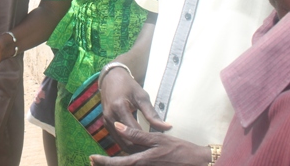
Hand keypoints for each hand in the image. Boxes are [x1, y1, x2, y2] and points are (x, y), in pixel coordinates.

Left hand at [90, 122, 211, 165]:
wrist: (198, 162)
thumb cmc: (179, 149)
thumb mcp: (158, 138)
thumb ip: (137, 134)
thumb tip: (118, 126)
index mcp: (142, 159)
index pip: (118, 163)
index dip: (103, 161)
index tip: (92, 158)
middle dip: (107, 165)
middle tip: (94, 162)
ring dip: (117, 165)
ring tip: (105, 162)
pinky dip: (129, 164)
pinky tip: (125, 161)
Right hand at [100, 68, 169, 151]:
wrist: (111, 78)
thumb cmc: (128, 86)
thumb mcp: (142, 96)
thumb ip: (152, 114)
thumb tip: (167, 127)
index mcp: (119, 107)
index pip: (134, 131)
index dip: (146, 140)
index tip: (158, 146)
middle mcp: (110, 116)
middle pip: (126, 140)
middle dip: (140, 148)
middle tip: (154, 153)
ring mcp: (106, 121)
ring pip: (120, 142)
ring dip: (133, 149)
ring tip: (147, 152)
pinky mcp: (106, 124)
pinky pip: (117, 138)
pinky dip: (127, 144)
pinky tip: (137, 147)